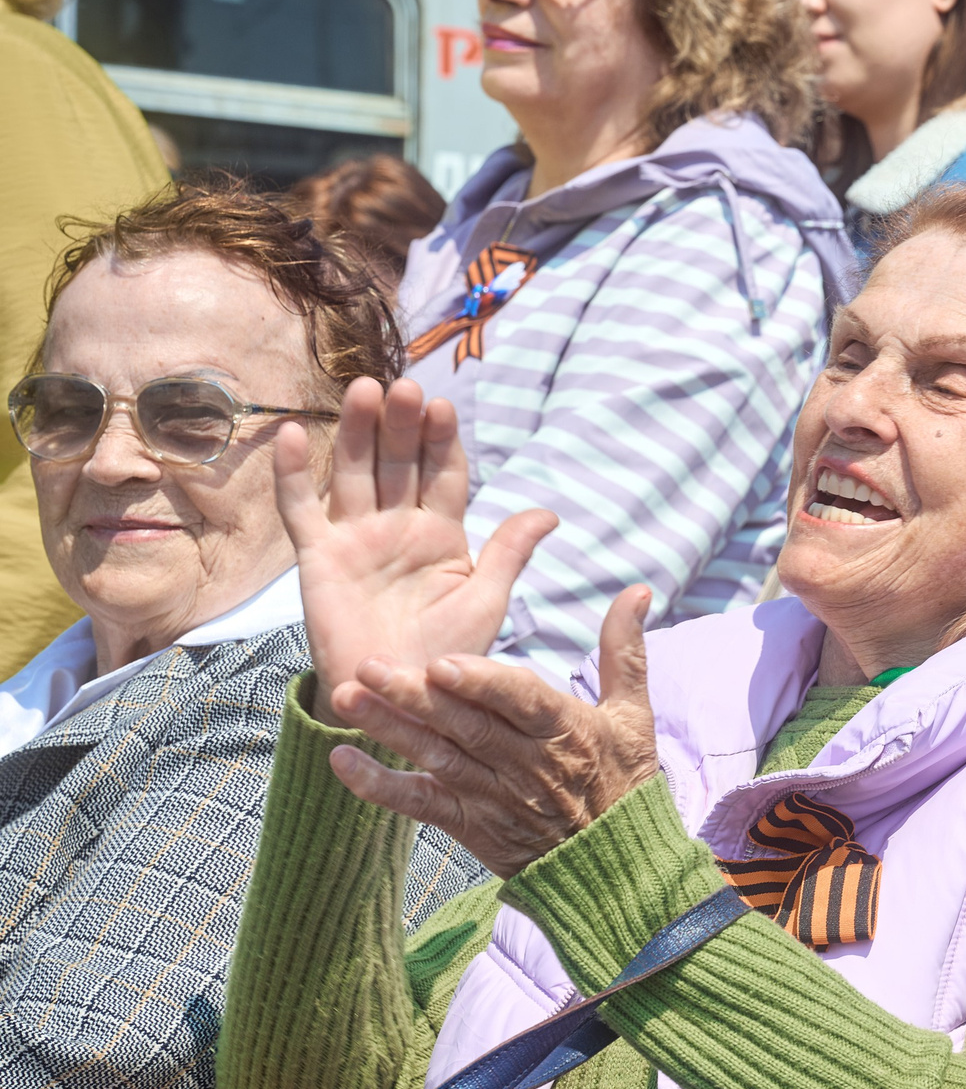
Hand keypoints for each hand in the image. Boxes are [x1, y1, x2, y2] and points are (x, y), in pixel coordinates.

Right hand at [274, 377, 557, 726]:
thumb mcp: (487, 600)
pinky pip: (302, 510)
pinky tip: (293, 433)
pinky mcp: (317, 559)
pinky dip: (294, 474)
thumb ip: (509, 551)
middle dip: (401, 424)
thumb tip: (549, 511)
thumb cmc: (449, 655)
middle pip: (398, 462)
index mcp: (442, 534)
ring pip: (354, 472)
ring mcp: (355, 538)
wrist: (400, 702)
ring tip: (363, 390)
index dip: (442, 441)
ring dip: (356, 431)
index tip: (444, 407)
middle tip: (405, 386)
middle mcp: (397, 527)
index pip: (443, 474)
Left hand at [326, 584, 660, 878]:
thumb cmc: (621, 780)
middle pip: (466, 726)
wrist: (614, 866)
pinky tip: (343, 763)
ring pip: (437, 758)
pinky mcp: (470, 826)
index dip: (481, 684)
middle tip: (369, 666)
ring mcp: (494, 797)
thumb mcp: (634, 714)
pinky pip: (420, 805)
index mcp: (564, 731)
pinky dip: (380, 786)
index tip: (443, 663)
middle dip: (415, 696)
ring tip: (346, 698)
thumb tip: (637, 591)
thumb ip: (625, 651)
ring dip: (389, 729)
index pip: (520, 702)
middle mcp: (525, 764)